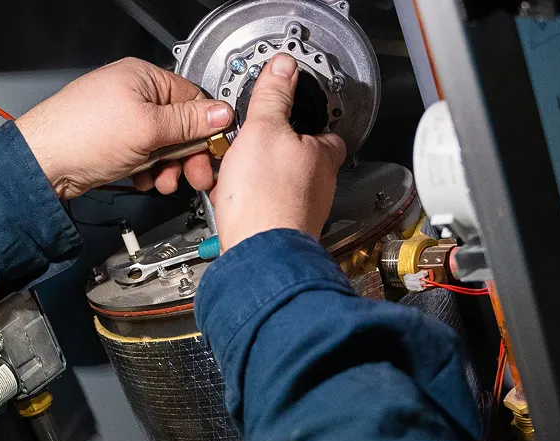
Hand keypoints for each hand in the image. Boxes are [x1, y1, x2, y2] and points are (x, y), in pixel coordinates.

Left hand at [15, 58, 233, 200]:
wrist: (43, 164)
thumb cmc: (82, 135)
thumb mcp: (148, 128)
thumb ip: (188, 123)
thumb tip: (220, 114)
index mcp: (143, 77)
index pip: (192, 98)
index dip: (206, 126)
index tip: (214, 149)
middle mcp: (134, 94)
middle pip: (179, 125)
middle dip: (186, 154)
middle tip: (192, 174)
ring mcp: (123, 120)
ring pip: (163, 145)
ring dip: (167, 167)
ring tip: (161, 181)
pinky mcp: (114, 143)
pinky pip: (145, 156)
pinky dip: (148, 171)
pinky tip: (143, 180)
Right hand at [213, 55, 346, 252]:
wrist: (257, 254)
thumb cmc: (265, 198)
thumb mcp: (263, 129)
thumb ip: (273, 96)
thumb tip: (284, 67)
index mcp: (324, 155)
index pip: (327, 131)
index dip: (306, 121)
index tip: (289, 115)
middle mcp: (320, 186)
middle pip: (298, 159)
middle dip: (274, 153)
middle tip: (251, 147)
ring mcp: (302, 211)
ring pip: (279, 185)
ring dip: (257, 180)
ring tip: (235, 176)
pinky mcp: (282, 232)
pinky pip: (265, 209)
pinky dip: (249, 204)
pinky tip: (232, 204)